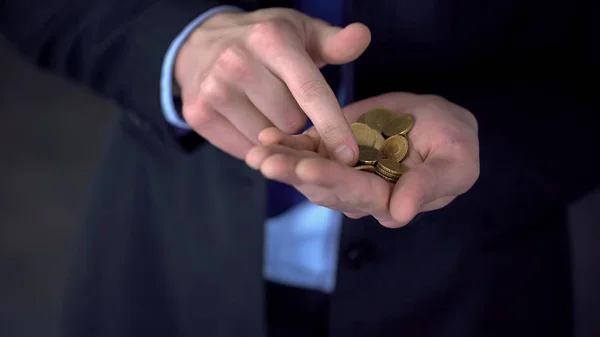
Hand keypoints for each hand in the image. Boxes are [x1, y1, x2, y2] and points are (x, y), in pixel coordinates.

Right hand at [175, 8, 370, 163]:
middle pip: (291, 122)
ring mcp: (214, 90)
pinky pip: (243, 148)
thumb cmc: (263, 41)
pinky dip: (253, 141)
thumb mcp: (300, 32)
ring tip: (264, 106)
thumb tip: (361, 36)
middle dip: (298, 120)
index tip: (349, 155)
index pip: (309, 91)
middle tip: (286, 100)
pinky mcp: (198, 114)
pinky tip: (248, 118)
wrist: (200, 43)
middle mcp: (238, 63)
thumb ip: (334, 42)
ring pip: (268, 138)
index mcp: (271, 40)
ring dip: (275, 132)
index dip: (333, 126)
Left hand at [245, 92, 479, 227]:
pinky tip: (264, 137)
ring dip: (282, 162)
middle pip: (324, 186)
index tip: (309, 168)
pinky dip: (285, 144)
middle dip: (295, 174)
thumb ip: (429, 186)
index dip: (334, 181)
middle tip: (268, 163)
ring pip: (307, 170)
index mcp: (389, 200)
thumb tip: (400, 215)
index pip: (359, 194)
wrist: (434, 120)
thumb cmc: (454, 143)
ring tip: (257, 152)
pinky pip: (305, 149)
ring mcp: (341, 172)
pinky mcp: (329, 150)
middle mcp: (358, 192)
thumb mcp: (455, 162)